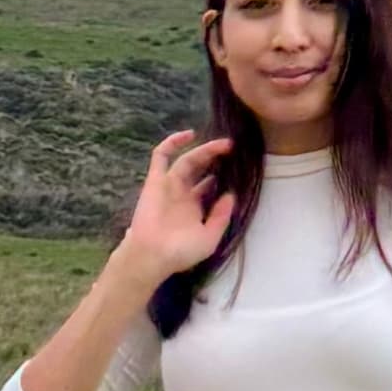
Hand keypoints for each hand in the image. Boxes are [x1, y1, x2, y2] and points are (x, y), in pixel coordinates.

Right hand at [120, 130, 234, 279]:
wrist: (153, 255)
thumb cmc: (181, 252)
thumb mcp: (210, 238)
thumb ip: (221, 217)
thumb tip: (231, 195)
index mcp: (194, 208)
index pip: (209, 185)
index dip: (222, 175)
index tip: (238, 166)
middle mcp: (182, 194)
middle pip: (200, 168)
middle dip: (215, 157)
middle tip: (232, 148)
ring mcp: (169, 185)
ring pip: (187, 159)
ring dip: (204, 150)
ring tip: (225, 144)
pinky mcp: (155, 180)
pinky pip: (161, 156)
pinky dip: (172, 143)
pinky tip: (190, 135)